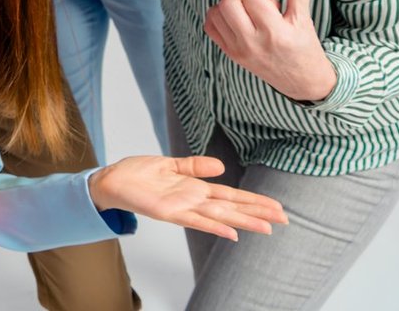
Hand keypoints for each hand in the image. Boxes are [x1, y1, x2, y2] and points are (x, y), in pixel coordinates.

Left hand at [89, 155, 287, 240]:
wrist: (113, 180)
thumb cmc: (139, 174)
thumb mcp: (171, 165)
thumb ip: (195, 166)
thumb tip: (220, 166)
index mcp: (195, 189)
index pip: (231, 195)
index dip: (253, 201)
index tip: (277, 206)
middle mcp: (193, 201)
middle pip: (232, 207)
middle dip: (258, 213)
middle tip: (285, 220)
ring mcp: (183, 208)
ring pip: (220, 215)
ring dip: (243, 222)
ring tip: (268, 228)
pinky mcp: (168, 212)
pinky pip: (196, 220)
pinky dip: (214, 226)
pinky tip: (232, 233)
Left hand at [204, 0, 336, 101]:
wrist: (303, 81)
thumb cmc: (305, 48)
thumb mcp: (304, 19)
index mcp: (275, 33)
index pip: (254, 0)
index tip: (272, 4)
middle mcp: (252, 43)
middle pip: (228, 4)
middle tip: (255, 4)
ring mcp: (237, 50)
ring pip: (215, 13)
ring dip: (228, 6)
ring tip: (246, 13)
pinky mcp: (229, 53)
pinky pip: (209, 27)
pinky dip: (218, 17)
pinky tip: (235, 19)